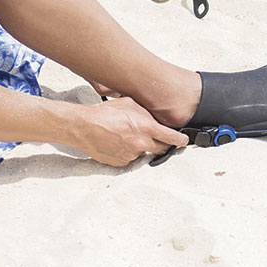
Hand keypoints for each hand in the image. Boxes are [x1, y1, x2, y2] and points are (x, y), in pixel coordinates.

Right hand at [69, 96, 187, 166]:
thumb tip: (153, 118)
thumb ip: (145, 113)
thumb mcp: (129, 104)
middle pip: (160, 149)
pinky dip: (128, 152)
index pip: (171, 137)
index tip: (183, 141)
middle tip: (157, 139)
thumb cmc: (104, 114)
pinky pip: (130, 158)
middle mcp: (140, 143)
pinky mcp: (121, 162)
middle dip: (161, 144)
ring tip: (126, 136)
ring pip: (143, 152)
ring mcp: (131, 155)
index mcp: (145, 127)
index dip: (180, 140)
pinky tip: (118, 143)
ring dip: (140, 146)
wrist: (83, 127)